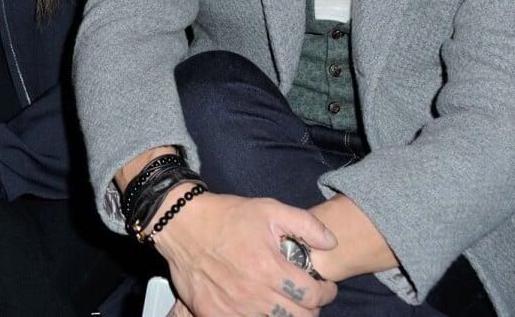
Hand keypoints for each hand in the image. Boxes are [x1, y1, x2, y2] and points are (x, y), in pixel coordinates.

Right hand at [153, 191, 337, 316]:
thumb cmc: (226, 216)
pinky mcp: (213, 313)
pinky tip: (259, 306)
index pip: (313, 296)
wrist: (182, 224)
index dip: (326, 292)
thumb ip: (305, 224)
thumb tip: (331, 242)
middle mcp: (252, 292)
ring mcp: (232, 307)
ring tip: (283, 300)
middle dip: (310, 308)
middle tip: (305, 296)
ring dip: (285, 314)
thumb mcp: (269, 209)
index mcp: (268, 267)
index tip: (324, 287)